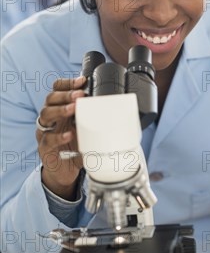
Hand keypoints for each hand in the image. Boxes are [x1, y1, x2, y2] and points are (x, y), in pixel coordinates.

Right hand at [36, 76, 85, 199]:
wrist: (65, 172)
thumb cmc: (76, 148)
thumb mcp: (88, 132)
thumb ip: (97, 122)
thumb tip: (121, 112)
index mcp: (60, 110)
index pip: (58, 90)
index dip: (68, 83)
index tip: (82, 81)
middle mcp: (51, 119)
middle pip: (50, 99)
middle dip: (66, 94)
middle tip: (80, 95)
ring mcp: (45, 132)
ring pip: (45, 114)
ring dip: (60, 110)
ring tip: (73, 109)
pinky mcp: (44, 148)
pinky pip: (48, 139)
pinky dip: (59, 136)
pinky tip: (69, 134)